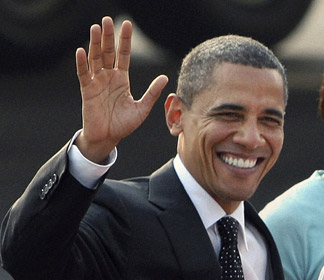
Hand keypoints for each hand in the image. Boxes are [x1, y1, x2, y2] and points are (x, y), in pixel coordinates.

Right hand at [74, 17, 167, 162]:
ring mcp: (97, 82)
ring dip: (94, 44)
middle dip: (108, 36)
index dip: (125, 40)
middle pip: (108, 52)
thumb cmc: (123, 125)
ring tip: (95, 28)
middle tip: (108, 19)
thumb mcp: (142, 108)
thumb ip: (152, 93)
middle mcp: (109, 77)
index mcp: (122, 79)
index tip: (127, 25)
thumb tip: (164, 77)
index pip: (124, 55)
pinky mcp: (87, 91)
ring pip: (95, 59)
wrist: (107, 138)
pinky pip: (84, 74)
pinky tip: (81, 50)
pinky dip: (82, 63)